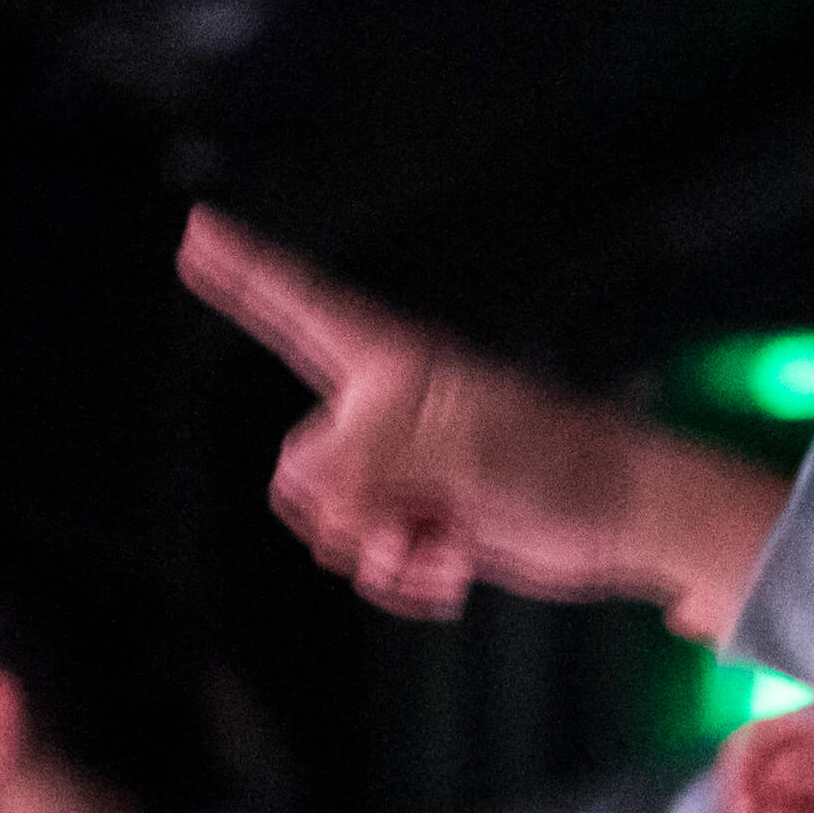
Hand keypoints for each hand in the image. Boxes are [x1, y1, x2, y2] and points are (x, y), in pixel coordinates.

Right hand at [182, 212, 790, 636]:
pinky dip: (405, 580)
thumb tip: (302, 486)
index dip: (244, 271)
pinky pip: (369, 563)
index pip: (299, 305)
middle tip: (405, 514)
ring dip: (380, 553)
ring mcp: (402, 471)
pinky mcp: (423, 522)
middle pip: (300, 468)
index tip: (195, 232)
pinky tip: (453, 570)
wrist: (618, 516)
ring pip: (331, 527)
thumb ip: (368, 461)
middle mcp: (385, 412)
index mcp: (390, 363)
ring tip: (443, 542)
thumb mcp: (457, 447)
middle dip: (341, 511)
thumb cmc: (553, 458)